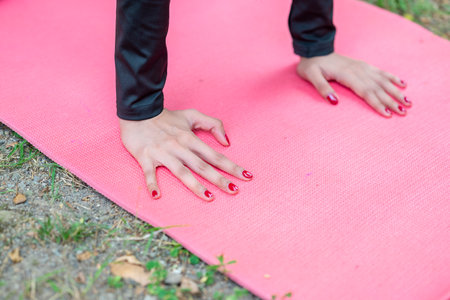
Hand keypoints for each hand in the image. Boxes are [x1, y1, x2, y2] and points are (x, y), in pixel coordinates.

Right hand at [119, 108, 252, 200]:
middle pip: (202, 166)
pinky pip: (149, 173)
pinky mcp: (145, 157)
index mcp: (190, 139)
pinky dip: (152, 184)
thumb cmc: (166, 117)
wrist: (137, 111)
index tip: (246, 176)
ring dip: (195, 186)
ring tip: (210, 198)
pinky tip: (157, 196)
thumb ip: (212, 124)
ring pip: (182, 172)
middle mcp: (179, 147)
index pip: (215, 156)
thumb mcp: (191, 115)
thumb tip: (226, 142)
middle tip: (235, 191)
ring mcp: (163, 153)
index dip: (232, 166)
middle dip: (220, 179)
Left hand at [296, 52, 411, 116]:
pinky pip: (381, 72)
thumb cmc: (311, 65)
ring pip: (383, 81)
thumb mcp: (311, 76)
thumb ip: (322, 88)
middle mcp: (358, 70)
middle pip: (378, 88)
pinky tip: (403, 84)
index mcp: (347, 75)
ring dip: (396, 92)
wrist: (314, 48)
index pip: (365, 92)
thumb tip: (334, 102)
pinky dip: (393, 78)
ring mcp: (362, 67)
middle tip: (404, 112)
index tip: (388, 114)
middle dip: (392, 101)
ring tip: (409, 102)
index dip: (377, 104)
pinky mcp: (363, 65)